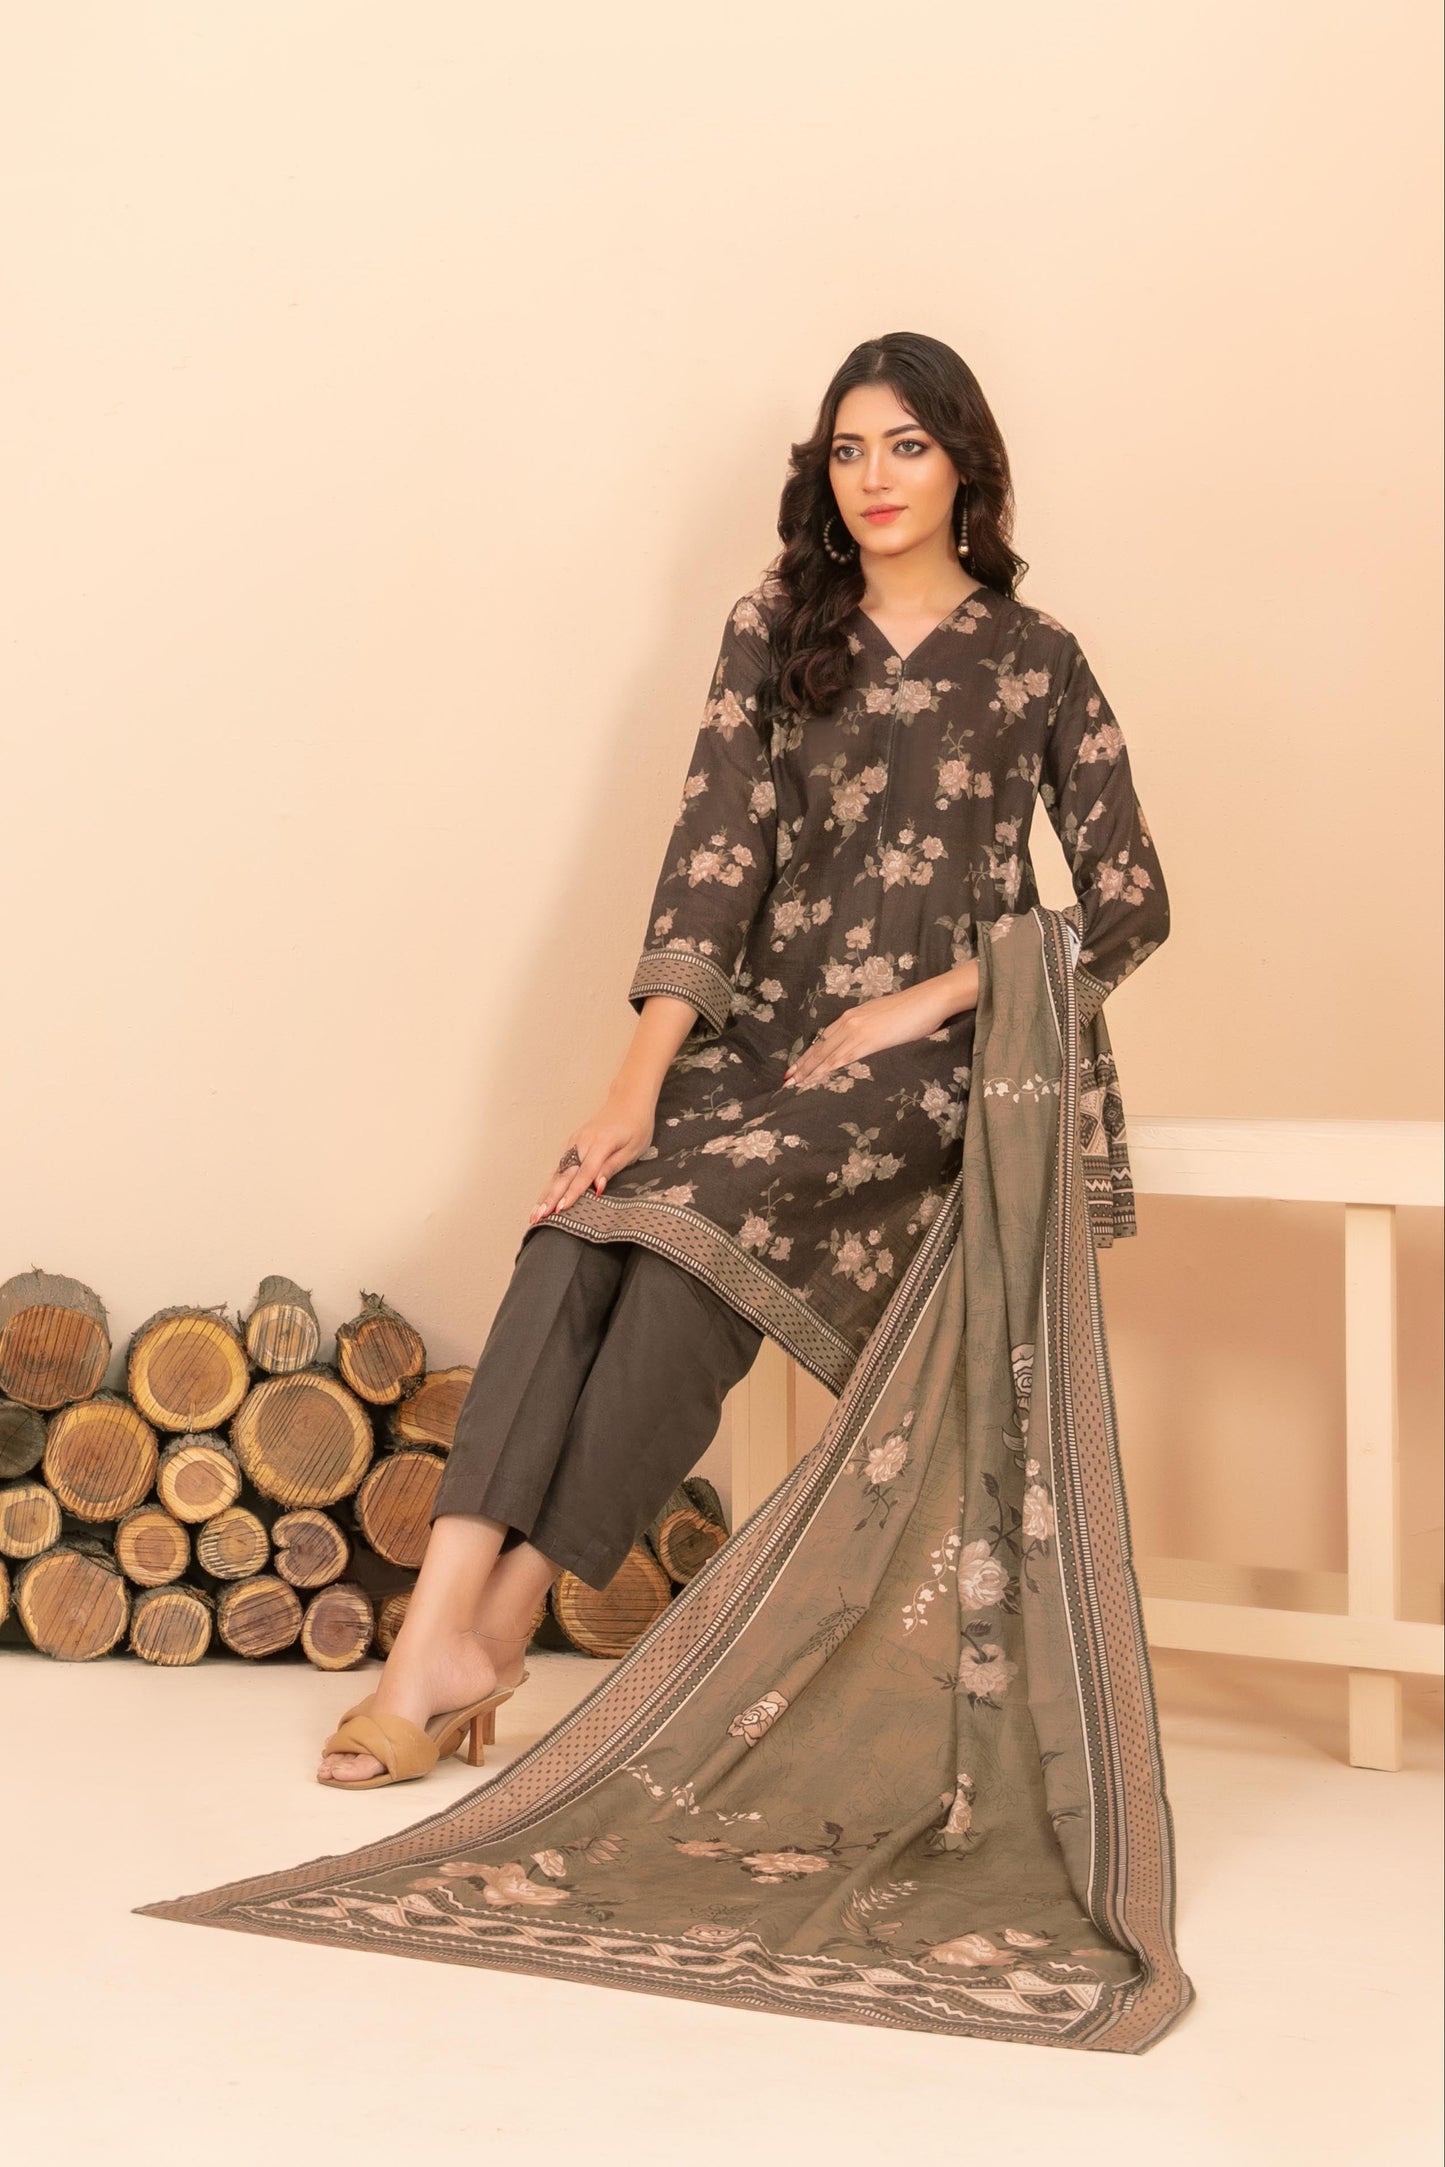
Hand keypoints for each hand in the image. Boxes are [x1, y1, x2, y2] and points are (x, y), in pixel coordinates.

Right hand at [528, 1083, 656, 1222]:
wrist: (629, 1099)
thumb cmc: (636, 1125)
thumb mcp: (633, 1148)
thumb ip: (612, 1167)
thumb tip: (598, 1188)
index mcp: (602, 1143)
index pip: (584, 1173)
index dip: (572, 1192)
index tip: (561, 1209)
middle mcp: (583, 1141)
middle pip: (565, 1174)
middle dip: (550, 1197)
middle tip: (538, 1216)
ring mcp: (576, 1141)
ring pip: (559, 1171)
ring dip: (546, 1192)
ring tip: (535, 1212)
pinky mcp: (573, 1142)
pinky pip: (561, 1165)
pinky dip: (552, 1182)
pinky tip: (544, 1198)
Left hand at [782, 968, 977, 1090]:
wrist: (927, 1000)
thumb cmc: (912, 1009)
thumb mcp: (883, 1017)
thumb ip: (870, 1028)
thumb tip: (866, 1041)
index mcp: (852, 1015)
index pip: (824, 1038)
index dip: (809, 1054)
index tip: (796, 1067)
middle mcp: (848, 1021)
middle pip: (819, 1048)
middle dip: (802, 1066)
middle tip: (786, 1082)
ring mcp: (856, 1031)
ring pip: (826, 1055)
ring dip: (809, 1072)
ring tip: (795, 1085)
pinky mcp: (867, 1041)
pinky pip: (841, 1059)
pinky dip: (826, 1071)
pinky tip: (816, 1081)